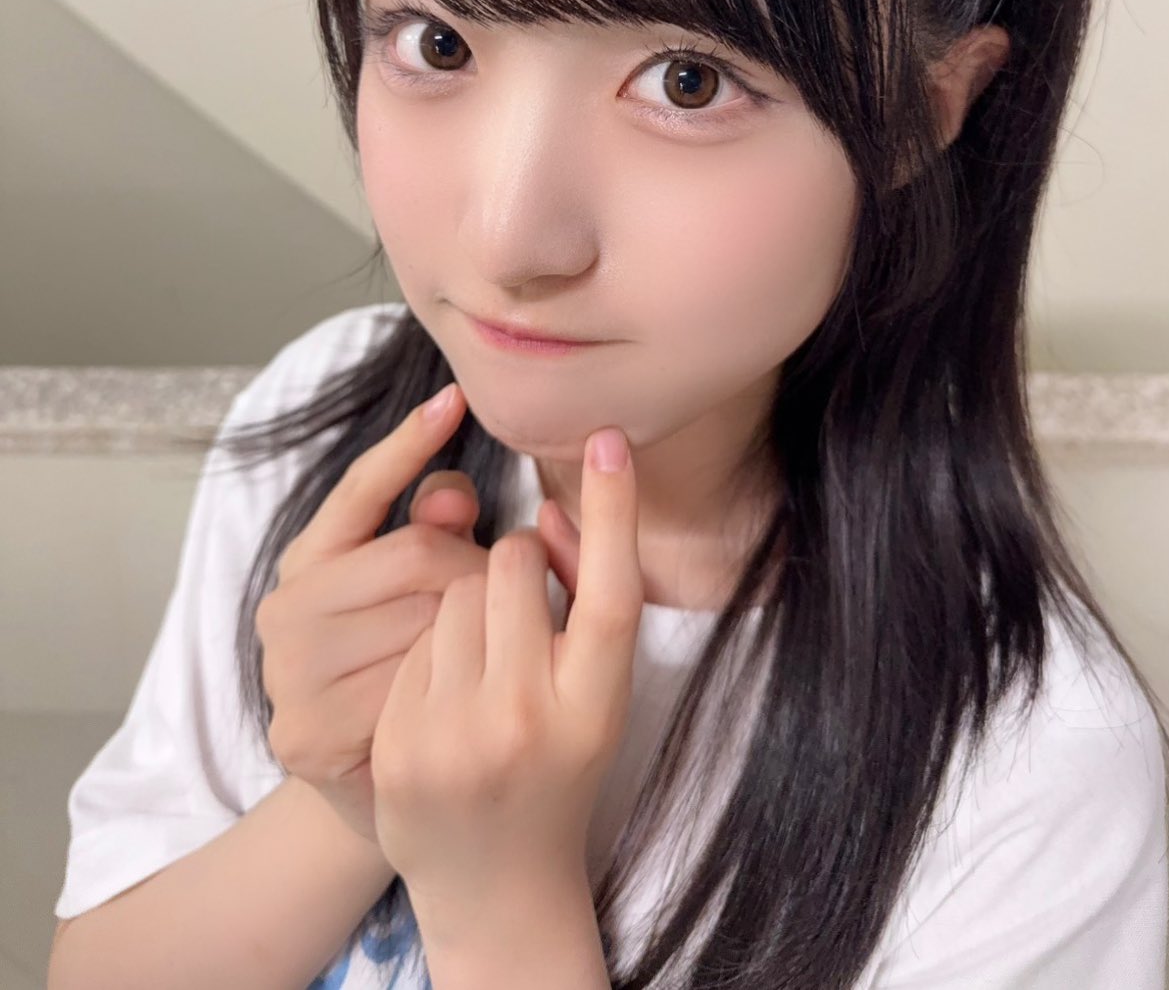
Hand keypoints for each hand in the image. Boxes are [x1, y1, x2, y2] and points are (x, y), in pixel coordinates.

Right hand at [255, 382, 580, 845]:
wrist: (390, 791)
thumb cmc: (412, 664)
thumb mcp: (419, 588)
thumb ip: (434, 530)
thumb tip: (455, 493)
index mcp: (307, 560)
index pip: (359, 489)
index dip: (408, 444)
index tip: (454, 398)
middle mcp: (283, 610)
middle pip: (414, 555)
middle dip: (476, 568)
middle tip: (507, 592)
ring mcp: (288, 673)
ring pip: (420, 620)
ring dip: (472, 628)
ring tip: (488, 643)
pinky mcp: (305, 734)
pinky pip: (410, 687)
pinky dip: (450, 683)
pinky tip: (460, 689)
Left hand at [370, 417, 642, 941]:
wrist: (496, 881)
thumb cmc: (556, 763)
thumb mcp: (593, 693)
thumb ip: (583, 601)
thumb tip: (550, 512)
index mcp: (597, 706)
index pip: (616, 592)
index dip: (616, 509)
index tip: (609, 438)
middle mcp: (533, 720)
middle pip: (516, 567)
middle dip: (511, 559)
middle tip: (516, 599)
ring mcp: (460, 736)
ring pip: (451, 589)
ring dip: (462, 597)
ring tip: (479, 657)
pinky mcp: (401, 746)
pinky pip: (411, 637)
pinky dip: (425, 645)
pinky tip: (441, 694)